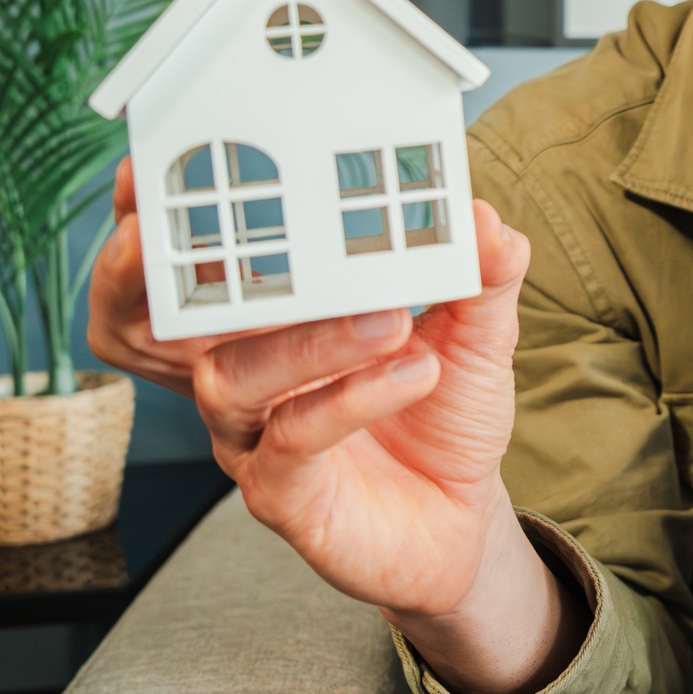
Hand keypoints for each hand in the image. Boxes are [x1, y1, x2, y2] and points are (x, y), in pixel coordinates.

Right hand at [90, 159, 576, 693]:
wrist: (461, 521)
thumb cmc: (446, 421)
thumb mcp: (479, 338)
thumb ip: (483, 279)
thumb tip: (485, 216)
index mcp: (285, 322)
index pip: (233, 265)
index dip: (215, 223)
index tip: (260, 172)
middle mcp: (253, 374)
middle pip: (207, 314)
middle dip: (247, 272)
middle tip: (334, 246)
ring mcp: (256, 435)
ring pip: (237, 376)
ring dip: (318, 341)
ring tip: (394, 322)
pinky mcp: (279, 493)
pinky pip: (290, 440)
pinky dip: (350, 400)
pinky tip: (412, 373)